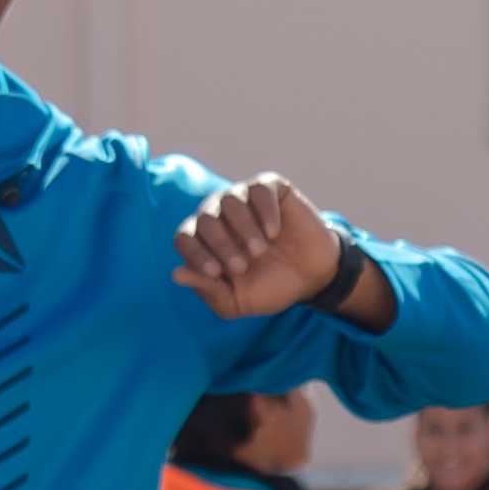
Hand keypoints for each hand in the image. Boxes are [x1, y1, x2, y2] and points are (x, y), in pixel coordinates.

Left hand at [170, 176, 357, 322]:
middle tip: (242, 267)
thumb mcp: (237, 301)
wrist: (313, 277)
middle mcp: (219, 215)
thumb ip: (208, 289)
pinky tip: (273, 232)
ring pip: (229, 200)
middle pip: (205, 220)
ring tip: (259, 250)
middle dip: (221, 245)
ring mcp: (244, 199)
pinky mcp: (270, 188)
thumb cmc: (270, 287)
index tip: (216, 272)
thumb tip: (175, 274)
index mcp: (205, 241)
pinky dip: (264, 211)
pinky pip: (258, 189)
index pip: (184, 238)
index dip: (195, 254)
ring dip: (242, 228)